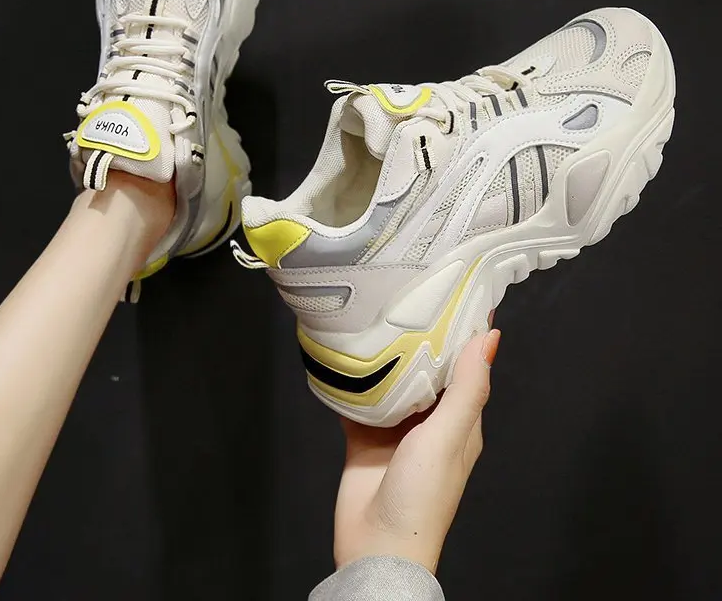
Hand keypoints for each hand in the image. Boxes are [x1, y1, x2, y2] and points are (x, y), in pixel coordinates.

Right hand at [333, 315, 499, 573]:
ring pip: (393, 379)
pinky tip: (346, 353)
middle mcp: (431, 420)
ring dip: (386, 354)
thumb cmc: (422, 495)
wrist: (375, 546)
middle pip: (427, 369)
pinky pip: (361, 398)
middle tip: (406, 292)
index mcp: (460, 420)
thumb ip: (467, 388)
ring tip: (375, 312)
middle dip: (420, 336)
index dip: (464, 332)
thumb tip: (491, 336)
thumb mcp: (449, 436)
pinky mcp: (366, 435)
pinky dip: (355, 379)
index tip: (455, 291)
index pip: (466, 366)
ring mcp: (397, 428)